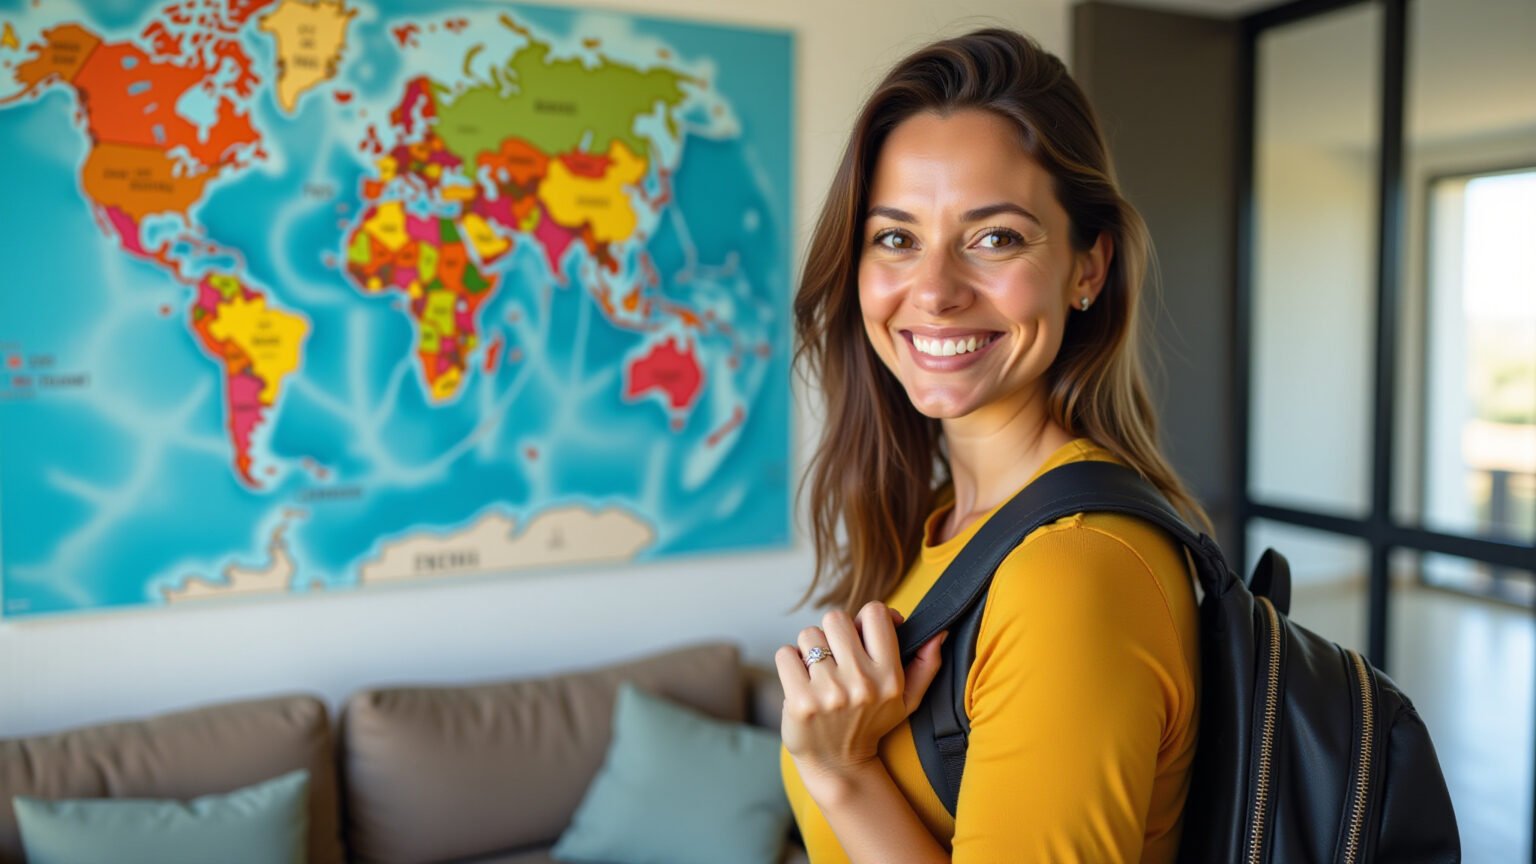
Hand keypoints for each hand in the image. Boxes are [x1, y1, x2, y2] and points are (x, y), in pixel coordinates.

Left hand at [775, 602, 945, 786]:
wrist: (838, 765)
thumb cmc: (871, 725)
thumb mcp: (907, 699)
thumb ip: (926, 664)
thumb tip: (938, 632)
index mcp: (889, 676)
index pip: (875, 613)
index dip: (865, 619)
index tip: (862, 636)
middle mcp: (861, 683)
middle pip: (836, 619)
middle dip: (833, 634)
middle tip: (836, 657)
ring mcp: (829, 692)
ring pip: (808, 634)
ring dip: (810, 649)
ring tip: (818, 672)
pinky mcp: (800, 701)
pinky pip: (785, 654)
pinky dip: (790, 663)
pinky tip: (801, 681)